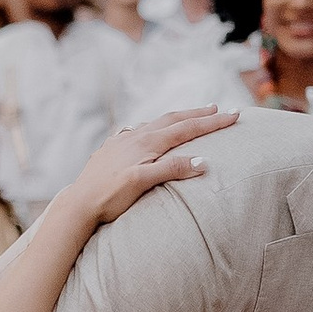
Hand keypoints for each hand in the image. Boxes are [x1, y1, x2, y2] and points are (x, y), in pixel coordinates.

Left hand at [67, 108, 234, 232]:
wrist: (77, 204)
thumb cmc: (109, 196)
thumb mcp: (142, 183)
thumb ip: (171, 169)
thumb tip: (202, 162)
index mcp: (147, 143)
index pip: (187, 128)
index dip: (212, 122)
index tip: (235, 114)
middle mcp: (135, 137)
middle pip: (173, 119)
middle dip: (197, 113)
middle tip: (218, 108)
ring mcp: (122, 142)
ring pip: (155, 124)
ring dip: (175, 119)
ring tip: (187, 117)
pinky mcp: (111, 150)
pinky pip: (137, 132)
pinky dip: (152, 128)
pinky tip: (146, 132)